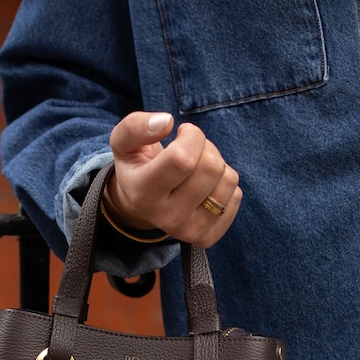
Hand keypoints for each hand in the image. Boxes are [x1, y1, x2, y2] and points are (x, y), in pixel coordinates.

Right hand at [107, 111, 241, 247]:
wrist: (140, 205)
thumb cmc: (137, 167)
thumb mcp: (123, 143)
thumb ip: (135, 126)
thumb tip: (167, 122)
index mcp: (144, 193)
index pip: (183, 159)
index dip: (192, 135)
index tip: (182, 132)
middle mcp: (167, 217)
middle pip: (211, 167)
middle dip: (205, 147)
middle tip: (190, 150)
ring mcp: (189, 231)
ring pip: (228, 180)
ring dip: (217, 164)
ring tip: (197, 167)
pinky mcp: (208, 237)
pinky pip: (236, 196)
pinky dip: (224, 183)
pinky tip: (204, 186)